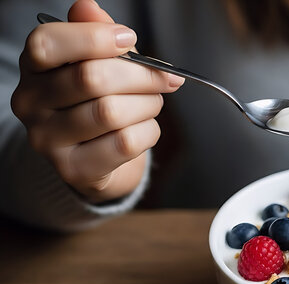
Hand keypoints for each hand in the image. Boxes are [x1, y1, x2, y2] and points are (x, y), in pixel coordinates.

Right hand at [10, 0, 183, 202]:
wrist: (97, 157)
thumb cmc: (98, 100)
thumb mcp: (96, 61)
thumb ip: (95, 33)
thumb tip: (89, 7)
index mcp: (33, 69)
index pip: (48, 44)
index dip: (95, 38)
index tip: (129, 39)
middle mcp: (30, 104)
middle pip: (91, 78)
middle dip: (141, 75)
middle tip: (166, 78)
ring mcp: (48, 140)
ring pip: (111, 112)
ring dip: (148, 105)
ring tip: (152, 103)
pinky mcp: (74, 169)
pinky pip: (125, 143)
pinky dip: (148, 131)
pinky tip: (144, 128)